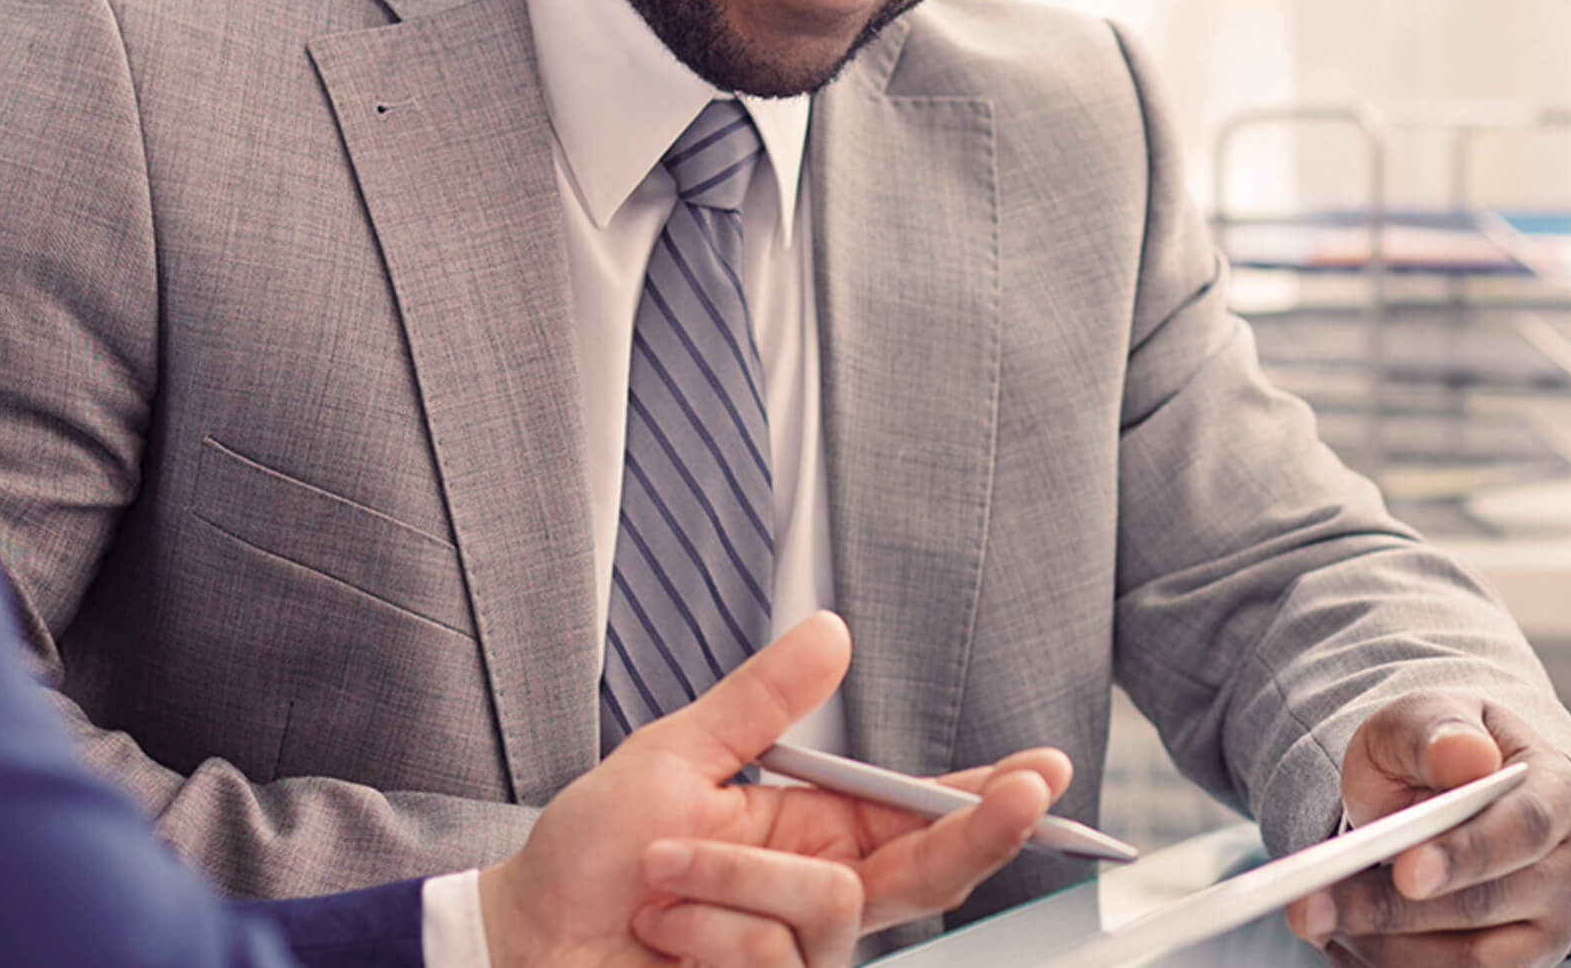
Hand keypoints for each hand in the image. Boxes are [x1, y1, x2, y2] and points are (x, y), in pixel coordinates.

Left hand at [478, 611, 1070, 967]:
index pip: (914, 815)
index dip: (985, 798)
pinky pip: (774, 955)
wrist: (525, 941)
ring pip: (829, 903)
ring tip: (665, 879)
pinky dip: (708, 927)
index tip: (1045, 772)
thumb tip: (832, 635)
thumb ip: (761, 701)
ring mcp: (791, 955)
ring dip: (730, 879)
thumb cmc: (588, 856)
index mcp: (806, 828)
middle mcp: (812, 895)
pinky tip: (667, 933)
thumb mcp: (674, 753)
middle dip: (975, 828)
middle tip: (1019, 793)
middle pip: (925, 871)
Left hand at [1283, 692, 1570, 967]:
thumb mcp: (1424, 716)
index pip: (1522, 830)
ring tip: (1313, 912)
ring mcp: (1549, 926)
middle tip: (1311, 905)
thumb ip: (1436, 732)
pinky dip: (1388, 963)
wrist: (1442, 788)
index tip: (1405, 871)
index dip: (1465, 854)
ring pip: (1466, 958)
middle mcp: (1569, 868)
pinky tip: (1341, 938)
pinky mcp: (1515, 963)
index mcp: (1561, 792)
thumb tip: (1465, 754)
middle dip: (1390, 908)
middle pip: (1484, 904)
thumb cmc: (1436, 748)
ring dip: (1379, 943)